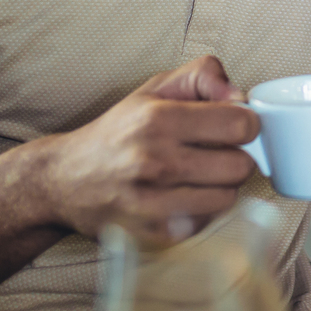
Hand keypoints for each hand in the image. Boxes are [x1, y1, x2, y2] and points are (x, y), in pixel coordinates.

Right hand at [41, 55, 259, 240]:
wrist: (64, 179)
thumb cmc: (118, 132)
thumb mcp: (154, 89)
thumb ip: (203, 76)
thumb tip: (241, 96)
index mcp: (158, 119)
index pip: (240, 124)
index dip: (245, 124)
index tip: (233, 127)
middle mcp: (154, 161)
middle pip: (240, 165)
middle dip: (236, 157)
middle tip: (217, 153)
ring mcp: (152, 203)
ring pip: (227, 197)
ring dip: (220, 186)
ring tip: (199, 175)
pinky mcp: (152, 234)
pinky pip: (206, 223)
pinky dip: (202, 211)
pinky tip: (183, 197)